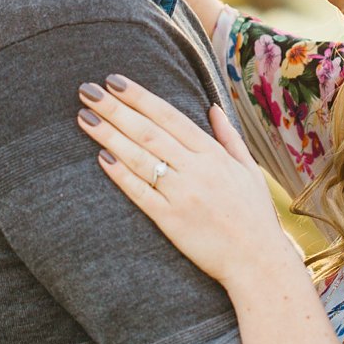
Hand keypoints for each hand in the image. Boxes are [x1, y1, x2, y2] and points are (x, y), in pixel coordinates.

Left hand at [77, 75, 290, 289]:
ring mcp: (183, 195)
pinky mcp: (172, 221)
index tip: (114, 81)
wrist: (259, 262)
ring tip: (84, 117)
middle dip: (115, 108)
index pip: (169, 116)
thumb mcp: (249, 170)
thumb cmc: (255, 217)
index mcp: (213, 154)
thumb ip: (229, 137)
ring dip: (109, 135)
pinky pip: (141, 193)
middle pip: (148, 131)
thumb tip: (212, 107)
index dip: (139, 97)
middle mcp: (197, 170)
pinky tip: (102, 157)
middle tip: (87, 90)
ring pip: (139, 158)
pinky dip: (121, 174)